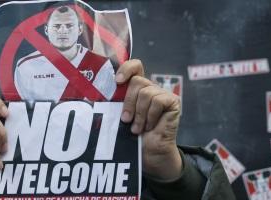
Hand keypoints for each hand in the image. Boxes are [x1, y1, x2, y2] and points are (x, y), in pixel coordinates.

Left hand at [116, 59, 181, 180]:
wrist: (148, 153)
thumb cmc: (132, 135)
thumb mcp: (120, 115)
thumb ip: (115, 101)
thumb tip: (97, 92)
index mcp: (137, 88)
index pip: (135, 66)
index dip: (127, 68)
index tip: (117, 81)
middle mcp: (150, 88)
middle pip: (137, 81)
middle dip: (128, 102)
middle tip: (126, 120)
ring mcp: (162, 94)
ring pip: (145, 92)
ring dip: (139, 114)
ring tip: (137, 128)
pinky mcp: (173, 102)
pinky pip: (158, 101)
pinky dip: (150, 116)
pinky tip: (150, 126)